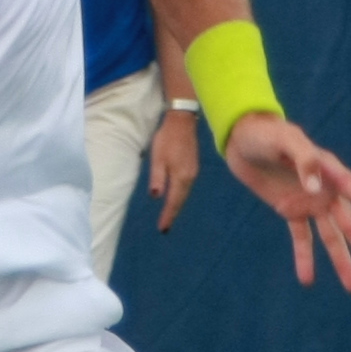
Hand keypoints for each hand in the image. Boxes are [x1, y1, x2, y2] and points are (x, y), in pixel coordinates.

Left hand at [146, 109, 201, 231]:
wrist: (183, 121)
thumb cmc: (167, 139)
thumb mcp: (158, 158)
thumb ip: (157, 178)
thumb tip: (156, 197)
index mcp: (181, 177)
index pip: (173, 201)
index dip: (168, 215)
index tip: (163, 229)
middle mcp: (190, 178)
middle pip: (181, 200)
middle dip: (173, 214)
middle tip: (165, 227)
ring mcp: (194, 172)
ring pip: (185, 194)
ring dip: (177, 206)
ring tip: (169, 216)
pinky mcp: (193, 167)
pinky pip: (186, 187)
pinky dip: (180, 196)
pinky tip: (176, 198)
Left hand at [219, 112, 350, 291]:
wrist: (242, 139)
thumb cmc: (267, 134)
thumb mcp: (285, 140)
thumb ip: (305, 161)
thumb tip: (317, 191)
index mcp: (331, 171)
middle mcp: (327, 191)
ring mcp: (310, 203)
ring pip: (332, 238)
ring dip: (343, 262)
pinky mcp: (290, 211)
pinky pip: (301, 238)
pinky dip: (304, 258)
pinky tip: (307, 280)